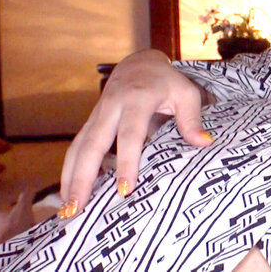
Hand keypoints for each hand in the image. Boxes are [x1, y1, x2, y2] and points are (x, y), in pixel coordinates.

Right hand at [59, 49, 212, 217]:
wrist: (140, 62)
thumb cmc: (167, 82)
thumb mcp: (186, 93)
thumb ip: (192, 118)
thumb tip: (203, 143)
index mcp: (137, 99)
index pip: (130, 134)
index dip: (127, 162)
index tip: (125, 189)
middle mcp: (111, 106)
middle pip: (93, 144)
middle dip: (84, 176)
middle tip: (78, 207)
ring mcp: (97, 114)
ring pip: (78, 146)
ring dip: (70, 177)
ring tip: (67, 208)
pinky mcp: (91, 122)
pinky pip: (78, 146)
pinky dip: (71, 169)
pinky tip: (70, 193)